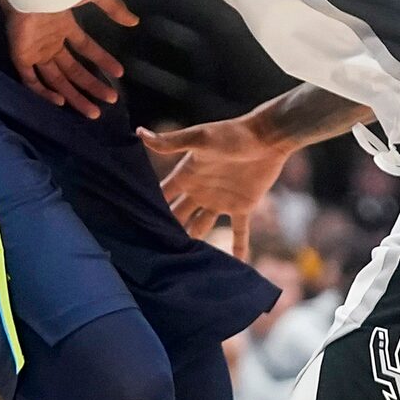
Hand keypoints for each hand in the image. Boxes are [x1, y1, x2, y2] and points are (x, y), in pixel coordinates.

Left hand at [6, 0, 138, 118]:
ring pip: (54, 79)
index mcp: (64, 24)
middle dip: (91, 86)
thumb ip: (113, 8)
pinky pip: (30, 80)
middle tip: (110, 100)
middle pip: (72, 70)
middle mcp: (50, 40)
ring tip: (93, 111)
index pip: (85, 48)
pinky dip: (43, 93)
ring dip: (73, 95)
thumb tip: (134, 21)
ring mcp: (35, 49)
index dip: (102, 61)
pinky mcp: (21, 55)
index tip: (119, 73)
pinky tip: (62, 102)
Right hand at [137, 116, 289, 260]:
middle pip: (178, 215)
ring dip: (194, 243)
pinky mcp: (243, 206)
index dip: (149, 208)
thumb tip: (139, 132)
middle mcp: (199, 191)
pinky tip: (235, 266)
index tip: (132, 227)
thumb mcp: (200, 138)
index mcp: (187, 175)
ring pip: (201, 227)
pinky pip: (239, 232)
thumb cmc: (232, 133)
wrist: (267, 137)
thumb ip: (171, 142)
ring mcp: (220, 200)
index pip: (162, 195)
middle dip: (167, 230)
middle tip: (151, 252)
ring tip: (182, 265)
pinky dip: (238, 248)